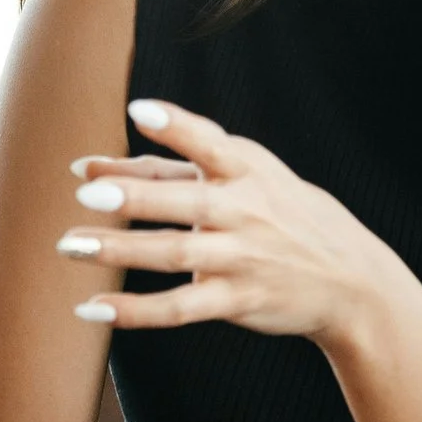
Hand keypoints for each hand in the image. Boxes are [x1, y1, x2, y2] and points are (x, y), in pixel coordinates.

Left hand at [60, 99, 408, 348]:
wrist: (351, 280)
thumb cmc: (280, 214)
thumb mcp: (244, 177)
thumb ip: (166, 169)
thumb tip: (88, 168)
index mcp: (247, 170)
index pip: (209, 143)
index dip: (177, 126)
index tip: (138, 110)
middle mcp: (244, 211)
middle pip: (184, 202)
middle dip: (135, 197)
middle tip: (86, 193)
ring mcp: (240, 258)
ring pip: (173, 254)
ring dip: (119, 251)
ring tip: (70, 245)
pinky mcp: (236, 301)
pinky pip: (178, 308)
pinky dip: (134, 311)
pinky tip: (91, 309)